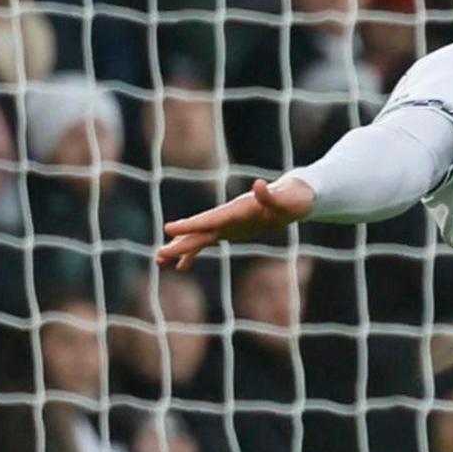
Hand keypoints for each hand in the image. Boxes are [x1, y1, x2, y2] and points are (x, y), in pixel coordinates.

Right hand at [156, 176, 316, 267]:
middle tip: (159, 254)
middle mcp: (227, 217)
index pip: (210, 219)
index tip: (170, 229)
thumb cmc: (291, 200)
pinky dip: (194, 253)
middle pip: (199, 231)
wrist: (293, 197)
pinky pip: (207, 242)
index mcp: (237, 210)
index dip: (190, 225)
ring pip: (198, 237)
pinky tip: (180, 266)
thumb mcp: (285, 201)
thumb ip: (269, 196)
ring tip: (159, 260)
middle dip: (180, 242)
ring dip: (180, 248)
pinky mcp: (229, 231)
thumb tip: (258, 185)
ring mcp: (226, 224)